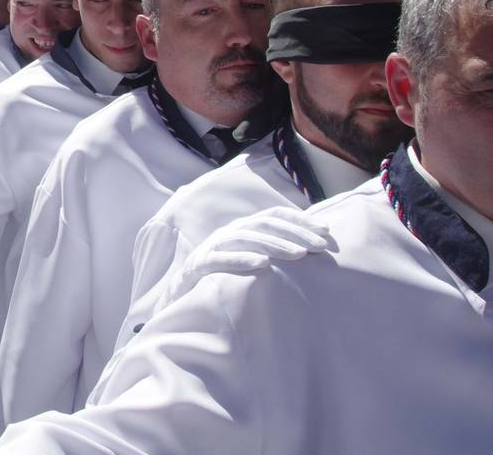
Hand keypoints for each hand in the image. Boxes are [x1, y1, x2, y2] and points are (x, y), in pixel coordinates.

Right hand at [164, 207, 333, 303]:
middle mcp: (229, 232)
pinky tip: (262, 264)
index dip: (300, 220)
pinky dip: (242, 259)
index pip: (274, 215)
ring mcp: (213, 247)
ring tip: (300, 256)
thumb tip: (311, 250)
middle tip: (321, 247)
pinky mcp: (199, 265)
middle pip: (264, 224)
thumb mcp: (250, 260)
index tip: (327, 231)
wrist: (184, 296)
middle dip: (295, 233)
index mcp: (242, 228)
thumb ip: (273, 253)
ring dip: (275, 245)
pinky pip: (221, 259)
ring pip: (246, 237)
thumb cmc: (223, 278)